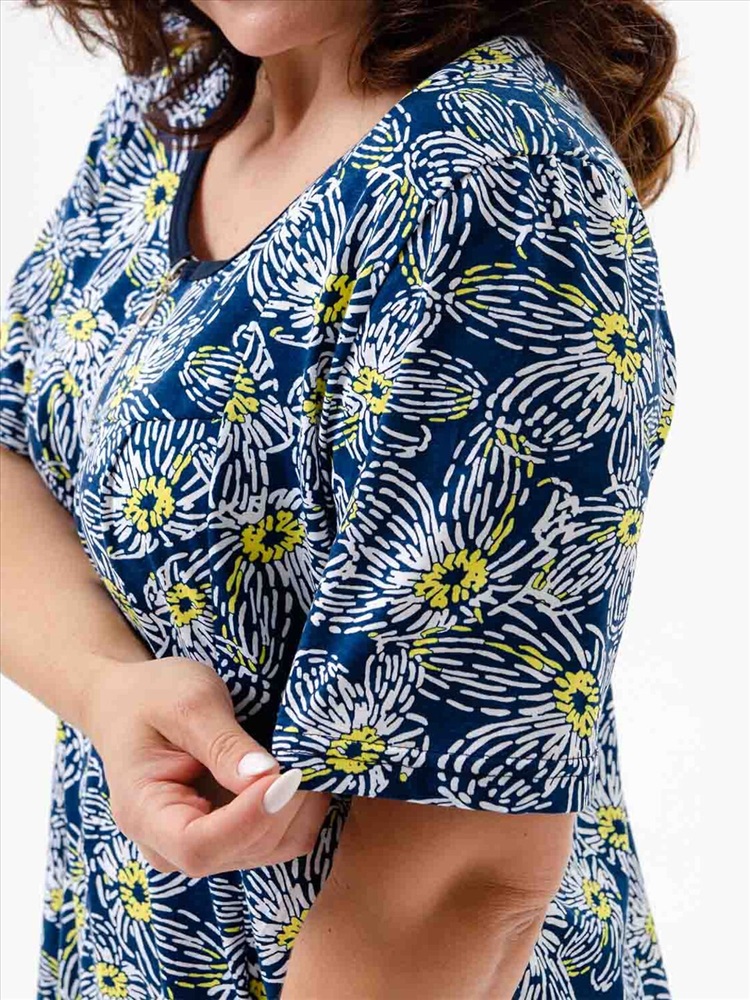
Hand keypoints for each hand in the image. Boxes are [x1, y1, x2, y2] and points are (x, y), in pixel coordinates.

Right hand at [84, 655, 330, 875]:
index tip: (284, 777)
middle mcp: (169, 845)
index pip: (199, 845)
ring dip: (298, 812)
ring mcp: (202, 846)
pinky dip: (299, 814)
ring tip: (309, 764)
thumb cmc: (153, 697)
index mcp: (144, 813)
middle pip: (239, 850)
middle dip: (283, 809)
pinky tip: (304, 778)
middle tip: (309, 760)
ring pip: (266, 852)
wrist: (132, 704)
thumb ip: (224, 743)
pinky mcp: (228, 838)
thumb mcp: (187, 703)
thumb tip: (266, 777)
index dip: (249, 819)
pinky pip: (275, 842)